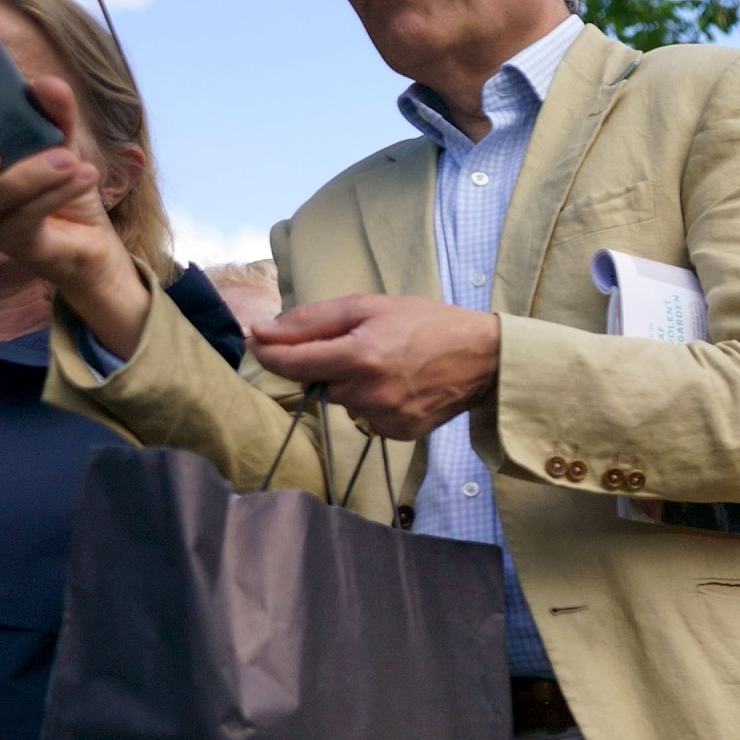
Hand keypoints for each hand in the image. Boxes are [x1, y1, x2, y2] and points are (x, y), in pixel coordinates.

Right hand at [0, 72, 147, 346]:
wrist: (90, 237)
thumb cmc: (57, 180)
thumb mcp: (59, 139)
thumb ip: (54, 112)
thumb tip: (47, 84)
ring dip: (31, 176)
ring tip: (68, 158)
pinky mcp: (13, 246)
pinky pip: (27, 218)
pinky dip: (57, 192)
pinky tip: (85, 173)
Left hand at [243, 296, 502, 442]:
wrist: (483, 358)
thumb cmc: (426, 323)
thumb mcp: (369, 306)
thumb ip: (312, 320)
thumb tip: (262, 332)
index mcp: (359, 356)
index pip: (292, 363)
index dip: (269, 353)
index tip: (257, 341)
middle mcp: (369, 393)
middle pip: (318, 383)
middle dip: (326, 365)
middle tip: (357, 345)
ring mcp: (385, 418)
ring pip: (342, 402)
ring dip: (350, 385)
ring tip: (384, 366)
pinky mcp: (398, 434)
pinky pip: (365, 419)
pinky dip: (372, 403)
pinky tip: (397, 387)